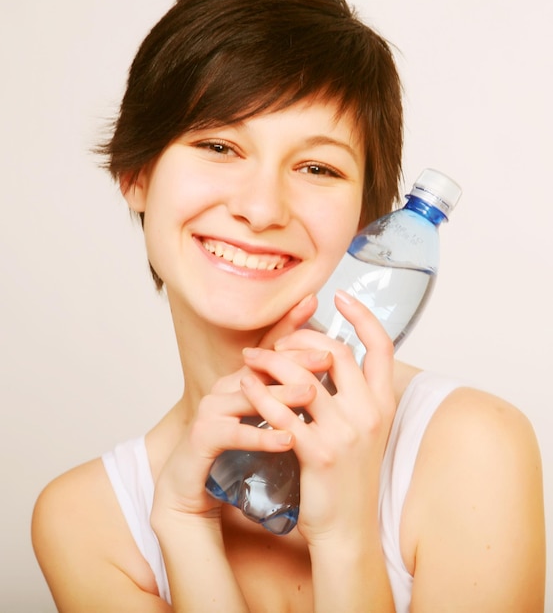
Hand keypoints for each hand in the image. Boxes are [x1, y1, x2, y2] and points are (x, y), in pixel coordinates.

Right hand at [152, 294, 324, 523]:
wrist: (194, 490)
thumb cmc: (234, 455)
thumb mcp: (265, 422)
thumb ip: (287, 402)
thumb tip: (326, 383)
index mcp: (242, 379)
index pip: (270, 349)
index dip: (291, 327)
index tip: (314, 307)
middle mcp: (226, 387)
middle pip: (264, 368)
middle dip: (297, 360)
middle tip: (327, 357)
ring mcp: (212, 409)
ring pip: (252, 397)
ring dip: (283, 396)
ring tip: (312, 394)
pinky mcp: (203, 435)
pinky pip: (237, 434)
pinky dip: (263, 437)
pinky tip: (288, 440)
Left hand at [238, 290, 395, 542]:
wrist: (347, 529)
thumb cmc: (349, 477)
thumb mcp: (363, 431)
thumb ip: (351, 395)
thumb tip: (327, 358)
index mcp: (384, 403)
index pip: (382, 345)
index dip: (363, 315)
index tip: (341, 295)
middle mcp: (370, 413)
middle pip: (335, 352)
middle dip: (300, 338)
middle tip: (275, 339)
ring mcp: (345, 433)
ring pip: (303, 377)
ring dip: (271, 361)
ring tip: (250, 358)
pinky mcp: (318, 453)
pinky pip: (282, 412)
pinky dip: (260, 393)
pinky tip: (245, 385)